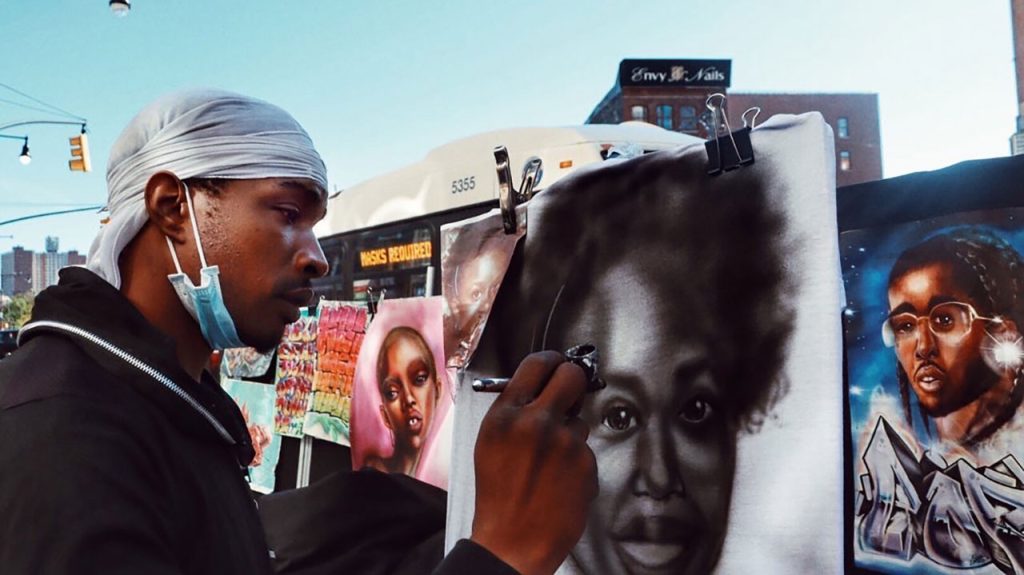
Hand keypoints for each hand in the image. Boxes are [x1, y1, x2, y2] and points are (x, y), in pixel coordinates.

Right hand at [470, 351, 597, 574]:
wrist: (513, 542)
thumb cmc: (499, 496)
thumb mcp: (489, 443)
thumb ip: (513, 411)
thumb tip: (539, 388)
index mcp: (506, 416)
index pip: (536, 364)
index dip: (550, 360)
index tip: (556, 363)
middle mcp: (537, 423)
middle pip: (571, 376)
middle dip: (573, 379)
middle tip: (569, 389)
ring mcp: (566, 443)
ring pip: (580, 420)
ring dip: (571, 433)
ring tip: (550, 462)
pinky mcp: (587, 464)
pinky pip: (586, 450)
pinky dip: (577, 462)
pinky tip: (560, 480)